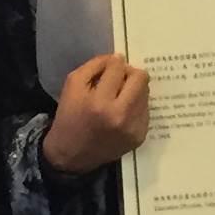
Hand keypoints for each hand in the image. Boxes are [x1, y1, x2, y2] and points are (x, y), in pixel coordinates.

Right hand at [41, 53, 149, 174]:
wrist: (71, 155)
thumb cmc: (69, 117)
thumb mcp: (72, 85)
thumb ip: (94, 66)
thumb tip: (117, 59)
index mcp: (100, 102)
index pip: (118, 67)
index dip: (112, 63)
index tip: (108, 68)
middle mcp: (121, 116)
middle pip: (141, 78)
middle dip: (129, 74)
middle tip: (119, 80)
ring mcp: (133, 128)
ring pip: (145, 93)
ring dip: (133, 90)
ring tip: (118, 98)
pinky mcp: (140, 137)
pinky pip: (145, 110)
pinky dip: (135, 106)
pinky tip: (121, 113)